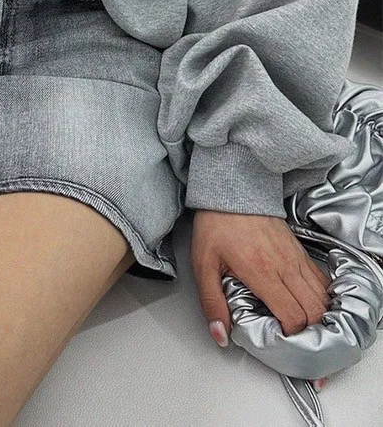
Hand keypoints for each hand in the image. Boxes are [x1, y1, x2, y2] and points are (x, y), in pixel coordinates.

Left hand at [191, 209, 331, 390]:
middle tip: (292, 336)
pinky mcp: (299, 250)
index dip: (290, 335)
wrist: (231, 189)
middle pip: (314, 310)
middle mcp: (285, 266)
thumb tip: (220, 335)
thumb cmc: (216, 225)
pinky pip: (321, 279)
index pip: (292, 315)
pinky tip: (307, 302)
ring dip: (316, 314)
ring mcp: (296, 257)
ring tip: (300, 323)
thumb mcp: (203, 265)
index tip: (278, 338)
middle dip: (308, 330)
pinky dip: (320, 296)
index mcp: (262, 272)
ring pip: (322, 296)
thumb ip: (212, 302)